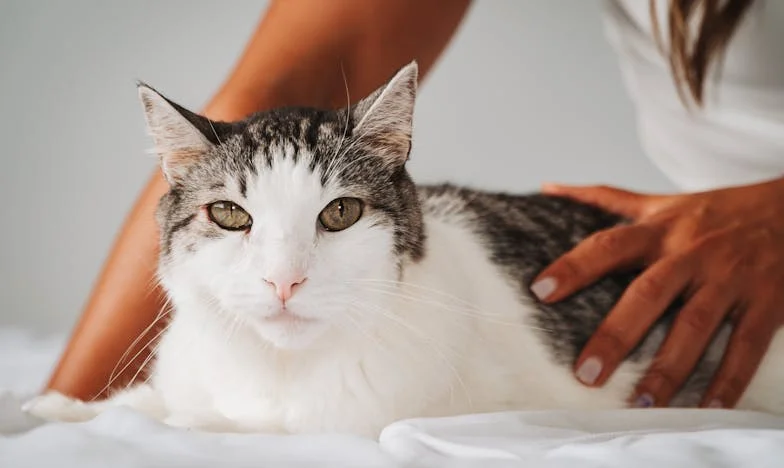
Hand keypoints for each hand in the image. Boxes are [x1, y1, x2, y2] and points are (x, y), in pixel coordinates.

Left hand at [531, 177, 783, 408]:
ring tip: (641, 402)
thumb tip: (548, 188)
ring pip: (696, 325)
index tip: (540, 290)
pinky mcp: (768, 303)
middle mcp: (692, 253)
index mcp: (661, 230)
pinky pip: (747, 346)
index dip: (574, 265)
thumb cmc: (716, 211)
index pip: (609, 244)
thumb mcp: (661, 201)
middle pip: (649, 293)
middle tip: (586, 373)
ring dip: (669, 368)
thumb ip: (604, 198)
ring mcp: (731, 279)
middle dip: (617, 334)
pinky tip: (707, 407)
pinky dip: (729, 379)